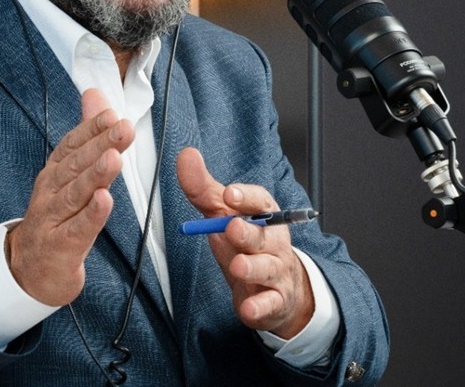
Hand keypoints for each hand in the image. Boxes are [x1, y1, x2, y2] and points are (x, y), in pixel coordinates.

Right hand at [6, 88, 132, 305]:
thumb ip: (86, 135)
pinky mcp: (59, 247)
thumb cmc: (56, 217)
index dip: (91, 129)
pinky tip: (104, 201)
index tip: (113, 114)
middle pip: (76, 165)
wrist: (30, 269)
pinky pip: (77, 229)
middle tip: (123, 129)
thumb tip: (95, 95)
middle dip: (100, 145)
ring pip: (74, 194)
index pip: (72, 145)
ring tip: (114, 159)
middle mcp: (51, 191)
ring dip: (95, 175)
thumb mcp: (70, 174)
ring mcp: (52, 219)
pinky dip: (91, 215)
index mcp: (55, 173)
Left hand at [176, 147, 313, 338]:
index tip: (229, 194)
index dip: (245, 197)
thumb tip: (186, 155)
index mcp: (264, 215)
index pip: (260, 201)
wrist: (278, 287)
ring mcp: (275, 271)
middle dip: (248, 232)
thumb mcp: (224, 215)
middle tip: (232, 228)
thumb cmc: (247, 244)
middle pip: (263, 235)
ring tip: (238, 266)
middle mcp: (273, 241)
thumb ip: (204, 188)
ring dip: (252, 267)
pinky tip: (248, 308)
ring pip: (267, 268)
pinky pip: (269, 304)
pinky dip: (259, 307)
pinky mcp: (273, 301)